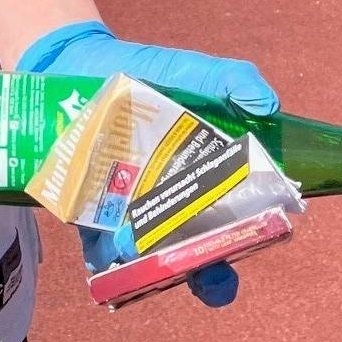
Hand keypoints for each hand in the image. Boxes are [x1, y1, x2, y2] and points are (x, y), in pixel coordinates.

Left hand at [22, 20, 278, 306]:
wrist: (73, 67)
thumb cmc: (142, 73)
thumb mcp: (191, 72)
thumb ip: (230, 81)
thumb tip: (269, 106)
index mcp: (203, 177)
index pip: (233, 219)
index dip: (246, 240)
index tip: (253, 243)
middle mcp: (169, 202)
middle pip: (192, 250)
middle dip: (200, 270)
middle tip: (204, 274)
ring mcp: (128, 212)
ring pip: (146, 258)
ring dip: (149, 270)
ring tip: (148, 265)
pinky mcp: (87, 214)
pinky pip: (97, 251)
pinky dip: (103, 264)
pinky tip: (107, 267)